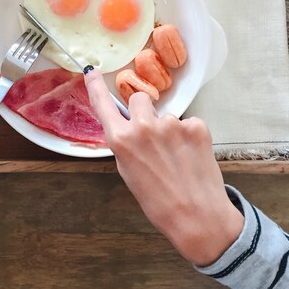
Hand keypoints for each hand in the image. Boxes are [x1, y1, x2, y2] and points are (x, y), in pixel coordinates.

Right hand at [85, 69, 242, 265]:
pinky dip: (190, 136)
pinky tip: (192, 156)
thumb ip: (126, 144)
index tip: (92, 72)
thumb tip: (129, 126)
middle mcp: (144, 127)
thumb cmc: (159, 202)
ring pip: (166, 115)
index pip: (103, 105)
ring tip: (177, 157)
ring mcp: (172, 124)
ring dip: (170, 130)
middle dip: (144, 112)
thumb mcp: (129, 172)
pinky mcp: (196, 126)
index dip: (95, 86)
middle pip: (139, 99)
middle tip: (153, 135)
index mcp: (121, 141)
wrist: (197, 217)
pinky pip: (189, 123)